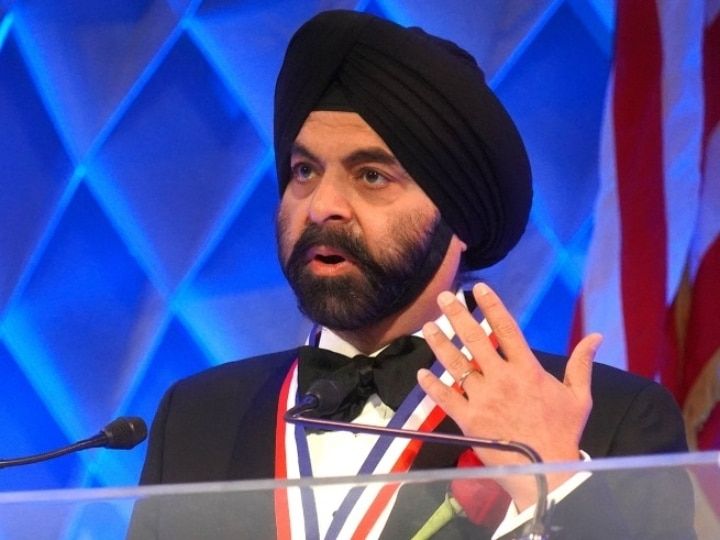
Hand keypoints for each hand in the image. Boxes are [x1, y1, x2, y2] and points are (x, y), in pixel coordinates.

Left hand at [417, 282, 601, 507]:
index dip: (492, 305)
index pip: (506, 328)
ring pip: (456, 364)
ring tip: (428, 327)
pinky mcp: (469, 421)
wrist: (547, 471)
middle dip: (457, 315)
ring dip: (439, 343)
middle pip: (475, 339)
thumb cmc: (563, 433)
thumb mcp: (579, 396)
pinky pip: (446, 398)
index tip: (478, 288)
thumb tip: (596, 336)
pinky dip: (431, 386)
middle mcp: (502, 379)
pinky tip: (421, 373)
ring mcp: (483, 399)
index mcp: (527, 369)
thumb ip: (581, 363)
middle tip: (443, 298)